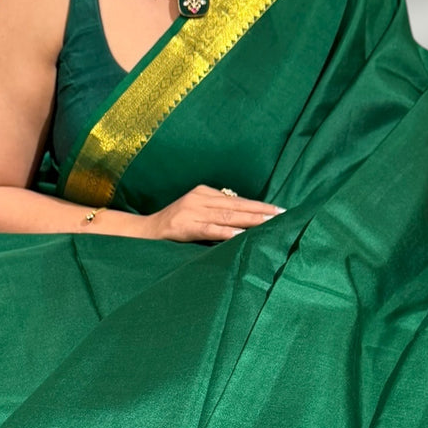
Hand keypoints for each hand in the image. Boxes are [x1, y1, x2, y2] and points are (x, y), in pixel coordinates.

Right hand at [143, 185, 283, 242]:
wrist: (145, 231)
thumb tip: (245, 221)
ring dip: (250, 220)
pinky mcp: (185, 226)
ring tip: (269, 223)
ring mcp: (192, 211)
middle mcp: (199, 198)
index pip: (236, 199)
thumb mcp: (196, 212)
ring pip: (227, 216)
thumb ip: (216, 213)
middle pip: (236, 205)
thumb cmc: (174, 225)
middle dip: (260, 211)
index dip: (257, 205)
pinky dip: (227, 232)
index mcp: (204, 192)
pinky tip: (242, 235)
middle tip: (282, 214)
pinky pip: (210, 229)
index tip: (278, 210)